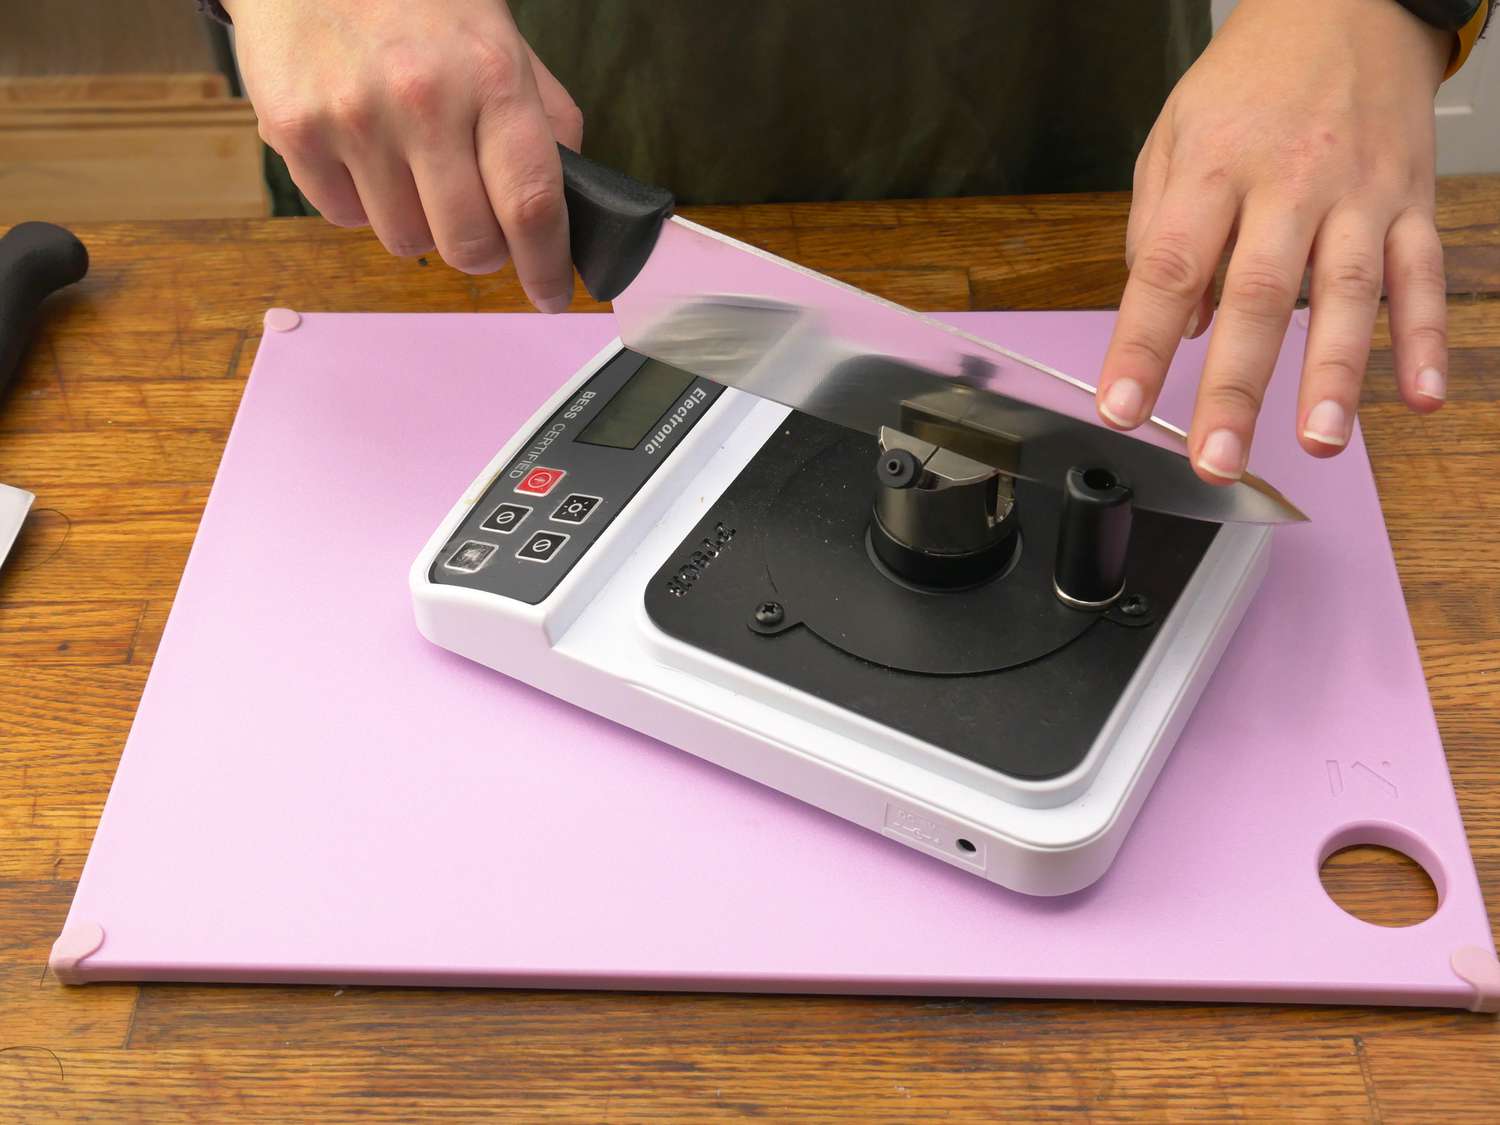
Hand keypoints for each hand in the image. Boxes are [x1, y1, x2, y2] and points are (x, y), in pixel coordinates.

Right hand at [225, 0, 582, 311]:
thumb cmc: (420, 3)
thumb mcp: (504, 43)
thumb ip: (545, 123)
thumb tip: (571, 208)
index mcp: (492, 78)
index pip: (532, 205)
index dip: (547, 266)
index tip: (552, 295)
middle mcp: (423, 100)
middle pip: (468, 245)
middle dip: (481, 250)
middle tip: (477, 224)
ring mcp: (353, 118)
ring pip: (405, 241)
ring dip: (418, 222)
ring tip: (409, 163)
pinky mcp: (295, 131)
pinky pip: (344, 217)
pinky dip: (360, 200)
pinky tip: (361, 146)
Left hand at [1097, 0, 1450, 481]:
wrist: (1347, 3)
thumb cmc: (1249, 81)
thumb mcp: (1172, 137)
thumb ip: (1160, 232)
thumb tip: (1177, 325)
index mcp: (1212, 168)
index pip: (1167, 271)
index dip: (1142, 346)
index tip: (1119, 407)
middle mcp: (1288, 183)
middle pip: (1257, 297)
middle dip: (1235, 387)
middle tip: (1216, 456)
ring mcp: (1358, 193)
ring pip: (1348, 291)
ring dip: (1335, 374)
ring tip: (1319, 440)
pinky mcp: (1411, 200)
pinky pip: (1422, 275)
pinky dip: (1425, 339)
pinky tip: (1419, 398)